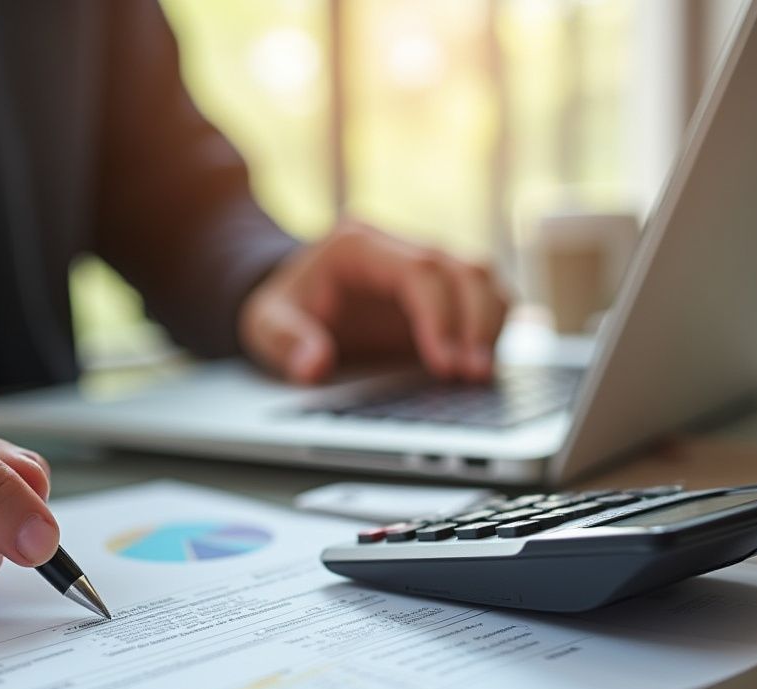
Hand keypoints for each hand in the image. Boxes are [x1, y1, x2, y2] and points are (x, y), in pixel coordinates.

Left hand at [238, 220, 508, 383]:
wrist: (290, 299)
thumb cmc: (281, 309)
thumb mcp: (265, 325)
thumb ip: (287, 342)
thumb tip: (313, 365)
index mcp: (357, 246)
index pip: (418, 271)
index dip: (440, 317)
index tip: (445, 364)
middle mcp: (398, 247)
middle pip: (461, 269)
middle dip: (475, 324)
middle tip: (472, 375)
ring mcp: (423, 265)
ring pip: (480, 278)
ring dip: (491, 325)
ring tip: (481, 375)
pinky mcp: (438, 291)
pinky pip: (482, 297)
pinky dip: (492, 327)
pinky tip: (484, 363)